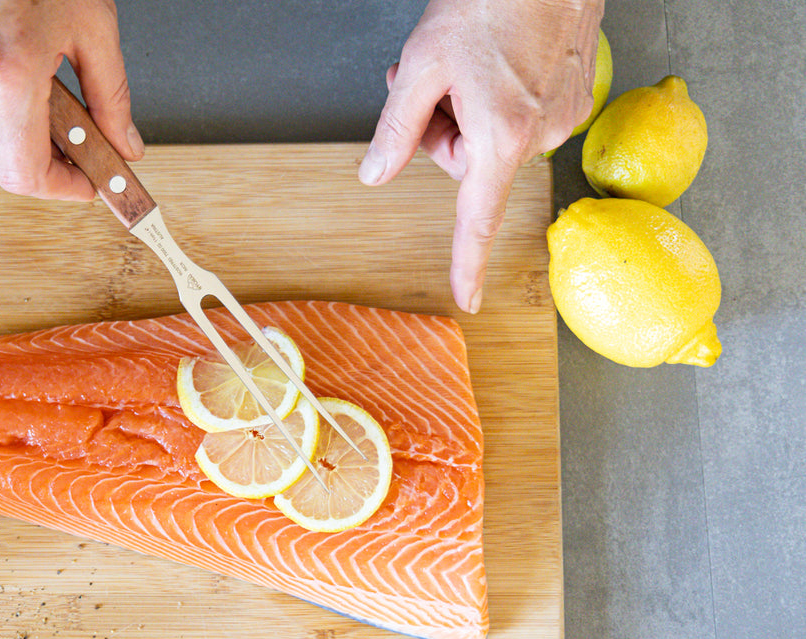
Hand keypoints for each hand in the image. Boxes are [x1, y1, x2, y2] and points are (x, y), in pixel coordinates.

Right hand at [0, 0, 142, 200]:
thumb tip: (124, 145)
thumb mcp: (91, 22)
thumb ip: (111, 95)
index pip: (23, 174)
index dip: (58, 187)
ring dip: (4, 113)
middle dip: (37, 150)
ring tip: (22, 64)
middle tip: (68, 129)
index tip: (82, 183)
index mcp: (11, 70)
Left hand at [358, 0, 603, 312]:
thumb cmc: (490, 0)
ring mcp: (564, 114)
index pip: (477, 218)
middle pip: (469, 164)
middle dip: (443, 131)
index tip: (467, 297)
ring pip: (493, 137)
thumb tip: (374, 176)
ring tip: (465, 62)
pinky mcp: (576, 95)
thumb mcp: (420, 66)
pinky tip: (496, 58)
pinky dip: (500, 94)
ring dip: (469, 108)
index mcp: (502, 135)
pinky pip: (522, 115)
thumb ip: (395, 130)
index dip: (468, 263)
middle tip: (434, 85)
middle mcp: (541, 132)